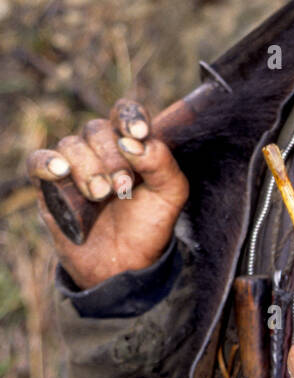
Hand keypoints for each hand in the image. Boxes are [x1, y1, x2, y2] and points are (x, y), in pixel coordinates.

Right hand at [27, 98, 188, 289]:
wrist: (125, 264)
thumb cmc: (148, 223)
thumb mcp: (171, 194)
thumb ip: (162, 162)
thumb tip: (135, 143)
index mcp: (130, 143)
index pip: (124, 113)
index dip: (129, 116)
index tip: (138, 133)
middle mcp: (100, 150)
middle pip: (96, 130)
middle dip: (111, 157)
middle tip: (122, 186)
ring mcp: (74, 167)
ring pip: (70, 145)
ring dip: (87, 168)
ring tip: (100, 195)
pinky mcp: (50, 187)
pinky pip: (38, 162)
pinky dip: (47, 162)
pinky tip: (61, 171)